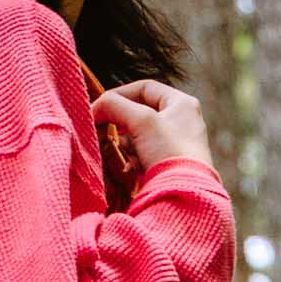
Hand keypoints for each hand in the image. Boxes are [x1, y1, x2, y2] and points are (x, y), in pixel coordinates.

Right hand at [91, 79, 215, 174]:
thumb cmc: (169, 151)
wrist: (185, 193)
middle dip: (122, 124)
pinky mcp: (171, 164)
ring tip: (127, 156)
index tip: (101, 107)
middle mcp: (182, 120)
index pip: (144, 88)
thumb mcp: (141, 120)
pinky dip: (134, 159)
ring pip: (139, 135)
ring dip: (127, 145)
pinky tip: (132, 168)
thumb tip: (95, 106)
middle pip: (140, 113)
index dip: (119, 95)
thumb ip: (115, 106)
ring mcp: (177, 143)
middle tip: (107, 132)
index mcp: (182, 103)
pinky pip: (144, 154)